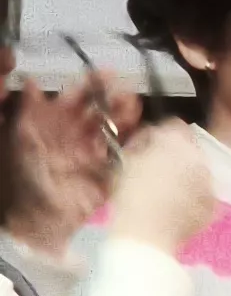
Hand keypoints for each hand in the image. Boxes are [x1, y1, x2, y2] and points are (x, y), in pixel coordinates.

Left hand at [0, 72, 134, 255]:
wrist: (39, 221)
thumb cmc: (26, 180)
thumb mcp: (22, 141)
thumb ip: (28, 112)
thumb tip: (33, 82)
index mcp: (54, 128)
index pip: (74, 101)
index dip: (89, 86)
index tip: (106, 74)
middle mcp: (75, 139)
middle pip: (98, 113)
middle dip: (112, 99)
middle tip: (126, 90)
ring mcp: (93, 156)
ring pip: (114, 130)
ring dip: (125, 117)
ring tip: (134, 105)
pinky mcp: (108, 175)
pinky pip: (125, 155)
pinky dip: (136, 144)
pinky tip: (143, 132)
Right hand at [102, 119, 215, 253]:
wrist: (146, 235)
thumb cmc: (129, 197)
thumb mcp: (128, 162)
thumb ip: (142, 145)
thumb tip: (148, 141)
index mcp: (176, 143)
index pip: (174, 125)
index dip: (159, 134)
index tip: (148, 144)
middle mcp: (200, 158)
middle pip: (190, 148)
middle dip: (175, 154)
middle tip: (156, 168)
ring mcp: (210, 182)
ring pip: (199, 170)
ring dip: (186, 174)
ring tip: (166, 189)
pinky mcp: (214, 204)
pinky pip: (204, 192)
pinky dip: (193, 195)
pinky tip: (177, 205)